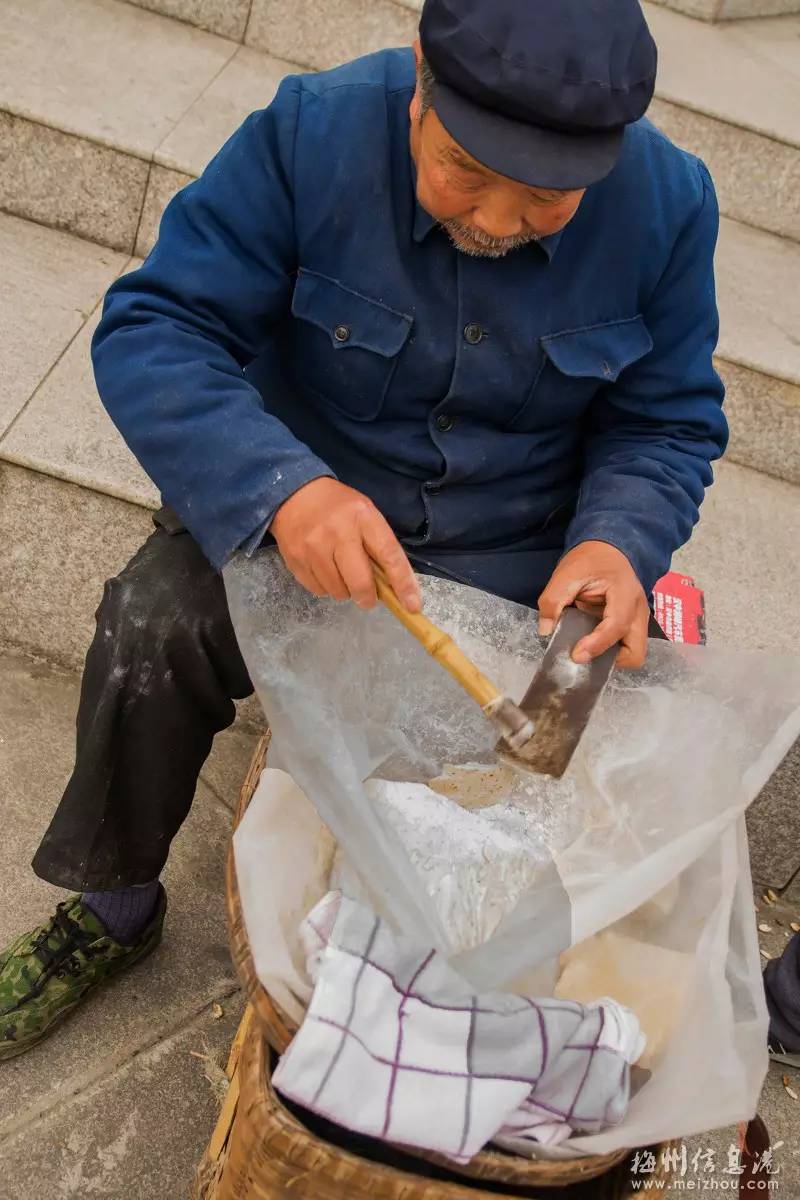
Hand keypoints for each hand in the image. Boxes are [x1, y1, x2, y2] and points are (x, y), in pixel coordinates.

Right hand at [270, 477, 420, 611]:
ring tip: (341, 572)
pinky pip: (318, 590)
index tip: (412, 605)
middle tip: (368, 597)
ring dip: (344, 590)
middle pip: (360, 582)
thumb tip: (394, 586)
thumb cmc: (338, 507)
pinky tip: (324, 570)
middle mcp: (338, 533)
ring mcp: (313, 547)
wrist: (294, 494)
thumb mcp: (365, 514)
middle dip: (368, 597)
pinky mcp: (295, 559)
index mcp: (363, 518)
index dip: (403, 583)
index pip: (389, 555)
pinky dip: (326, 587)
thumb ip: (379, 545)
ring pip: (337, 591)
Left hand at [538, 541, 649, 668]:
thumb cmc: (590, 559)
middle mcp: (638, 610)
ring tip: (586, 648)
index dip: (597, 644)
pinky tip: (590, 643)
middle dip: (611, 660)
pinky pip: (625, 646)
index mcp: (625, 593)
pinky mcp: (631, 625)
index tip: (576, 655)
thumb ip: (553, 600)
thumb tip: (545, 630)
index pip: (617, 625)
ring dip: (610, 656)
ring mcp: (638, 619)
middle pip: (636, 652)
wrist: (608, 548)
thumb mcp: (566, 573)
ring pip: (633, 652)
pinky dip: (609, 650)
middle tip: (585, 654)